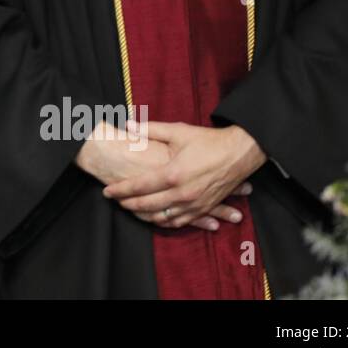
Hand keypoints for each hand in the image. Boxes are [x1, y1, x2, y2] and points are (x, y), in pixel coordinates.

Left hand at [102, 122, 263, 229]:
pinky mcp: (205, 208)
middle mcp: (183, 193)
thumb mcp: (178, 131)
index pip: (139, 186)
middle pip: (148, 205)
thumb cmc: (208, 141)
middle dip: (128, 204)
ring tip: (132, 210)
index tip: (107, 191)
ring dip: (144, 216)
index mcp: (173, 174)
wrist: (240, 153)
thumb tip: (128, 124)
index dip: (120, 189)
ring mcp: (195, 204)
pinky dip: (165, 222)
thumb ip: (150, 129)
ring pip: (163, 218)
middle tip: (116, 201)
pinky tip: (156, 219)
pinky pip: (180, 222)